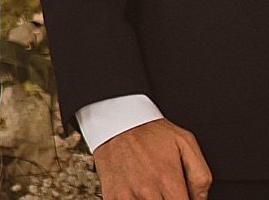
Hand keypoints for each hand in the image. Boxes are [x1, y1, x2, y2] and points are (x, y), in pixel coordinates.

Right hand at [93, 119, 211, 199]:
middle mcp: (147, 190)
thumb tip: (200, 199)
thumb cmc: (149, 131)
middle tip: (166, 192)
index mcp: (168, 180)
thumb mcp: (185, 142)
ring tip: (151, 191)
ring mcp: (127, 194)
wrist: (115, 120)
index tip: (180, 196)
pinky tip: (137, 193)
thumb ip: (201, 176)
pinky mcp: (112, 194)